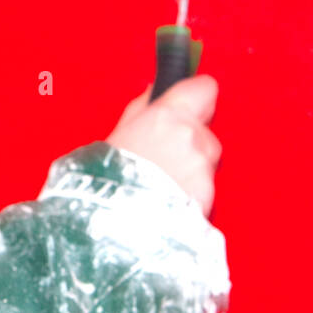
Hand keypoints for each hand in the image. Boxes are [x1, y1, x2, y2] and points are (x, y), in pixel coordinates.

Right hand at [105, 75, 220, 215]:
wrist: (113, 223)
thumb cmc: (103, 179)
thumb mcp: (114, 135)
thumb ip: (141, 110)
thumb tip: (154, 92)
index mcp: (165, 116)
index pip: (204, 88)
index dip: (196, 96)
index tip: (189, 103)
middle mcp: (189, 137)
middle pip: (204, 130)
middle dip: (190, 141)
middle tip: (161, 157)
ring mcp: (201, 167)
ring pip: (206, 161)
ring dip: (190, 169)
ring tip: (159, 183)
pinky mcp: (209, 194)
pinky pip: (204, 187)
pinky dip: (191, 193)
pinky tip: (166, 200)